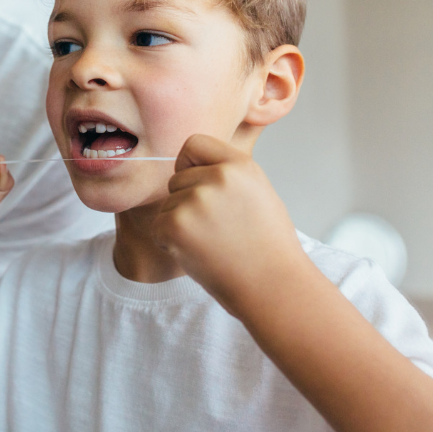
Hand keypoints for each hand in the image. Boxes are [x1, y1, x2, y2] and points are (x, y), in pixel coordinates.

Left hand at [155, 134, 307, 314]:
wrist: (273, 287)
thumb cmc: (267, 245)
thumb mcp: (258, 192)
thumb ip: (228, 173)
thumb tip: (191, 165)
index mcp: (240, 165)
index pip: (194, 144)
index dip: (191, 165)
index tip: (201, 185)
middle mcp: (217, 177)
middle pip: (177, 178)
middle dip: (187, 201)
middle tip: (217, 228)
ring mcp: (195, 201)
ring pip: (168, 204)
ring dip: (180, 224)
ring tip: (213, 243)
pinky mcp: (176, 226)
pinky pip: (158, 226)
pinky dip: (170, 242)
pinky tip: (199, 254)